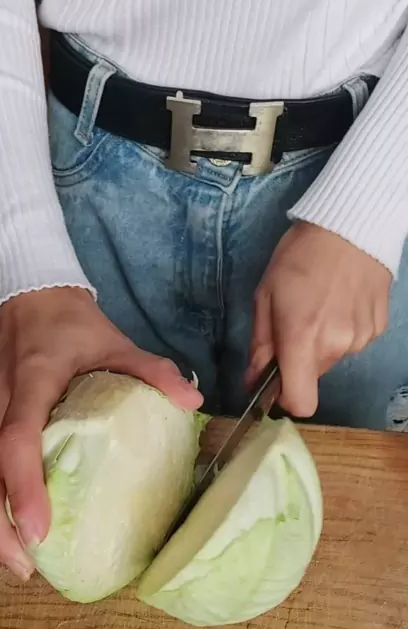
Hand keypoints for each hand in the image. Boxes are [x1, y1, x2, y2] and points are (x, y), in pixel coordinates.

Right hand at [0, 288, 202, 580]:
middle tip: (27, 568)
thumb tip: (194, 401)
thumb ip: (153, 370)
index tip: (39, 532)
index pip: (16, 441)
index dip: (25, 487)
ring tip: (20, 560)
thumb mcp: (117, 341)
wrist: (29, 292)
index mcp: (31, 382)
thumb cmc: (73, 324)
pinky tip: (14, 524)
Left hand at [247, 222, 390, 416]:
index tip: (276, 384)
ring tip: (320, 305)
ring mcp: (361, 338)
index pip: (301, 402)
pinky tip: (340, 301)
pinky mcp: (377, 328)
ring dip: (321, 343)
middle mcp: (336, 345)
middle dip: (298, 360)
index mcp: (302, 338)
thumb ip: (260, 346)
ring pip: (332, 358)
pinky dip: (342, 330)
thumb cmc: (298, 258)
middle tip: (294, 323)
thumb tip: (252, 382)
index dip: (285, 399)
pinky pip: (352, 343)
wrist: (349, 226)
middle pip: (312, 376)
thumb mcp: (265, 297)